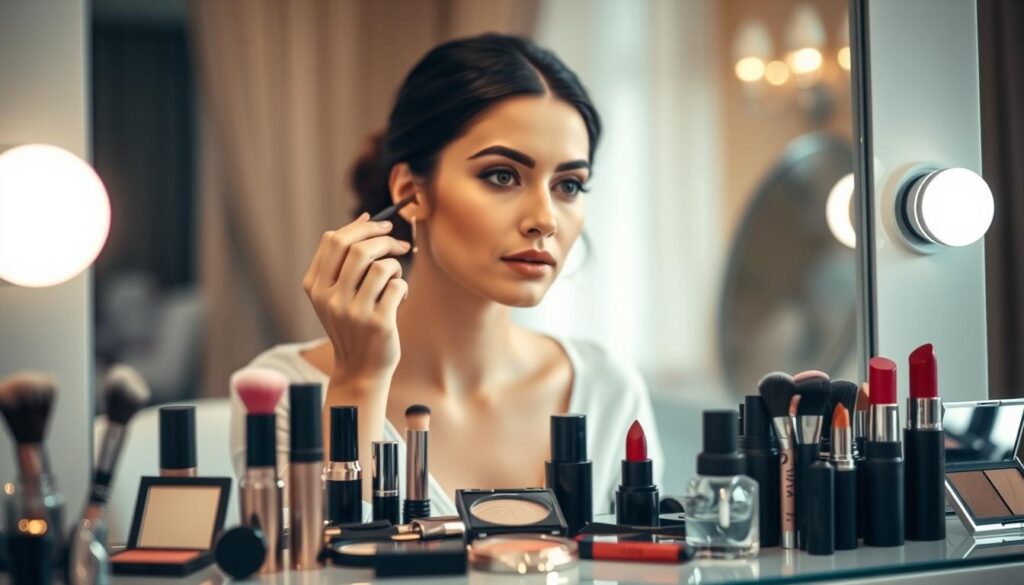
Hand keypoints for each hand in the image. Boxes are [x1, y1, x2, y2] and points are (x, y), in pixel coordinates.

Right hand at [303, 212, 410, 381]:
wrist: (360, 368)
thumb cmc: (353, 323)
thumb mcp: (336, 294)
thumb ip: (343, 260)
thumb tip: (365, 218)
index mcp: (315, 286)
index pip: (333, 240)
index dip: (361, 227)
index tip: (380, 225)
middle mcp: (330, 298)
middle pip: (358, 248)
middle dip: (384, 239)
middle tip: (398, 244)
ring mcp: (353, 312)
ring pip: (382, 266)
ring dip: (395, 265)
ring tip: (395, 278)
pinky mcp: (378, 323)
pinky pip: (398, 285)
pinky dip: (403, 286)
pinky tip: (399, 298)